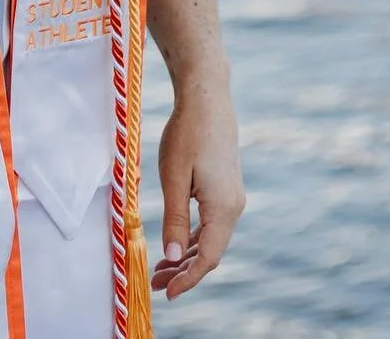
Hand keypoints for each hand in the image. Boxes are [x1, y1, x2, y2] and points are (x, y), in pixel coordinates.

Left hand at [152, 68, 244, 299]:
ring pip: (211, 238)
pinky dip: (194, 236)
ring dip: (187, 254)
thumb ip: (174, 219)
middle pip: (211, 252)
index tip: (166, 293)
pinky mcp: (227, 186)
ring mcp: (232, 196)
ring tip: (161, 268)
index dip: (187, 279)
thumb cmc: (187, 133)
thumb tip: (172, 258)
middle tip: (156, 283)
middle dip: (184, 271)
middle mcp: (233, 206)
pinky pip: (212, 222)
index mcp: (223, 208)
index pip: (207, 258)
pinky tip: (176, 241)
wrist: (207, 96)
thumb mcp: (174, 178)